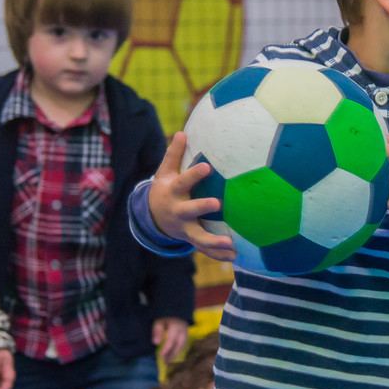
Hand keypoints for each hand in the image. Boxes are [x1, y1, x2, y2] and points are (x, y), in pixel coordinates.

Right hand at [149, 132, 235, 261]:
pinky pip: (204, 249)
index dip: (194, 175)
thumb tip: (182, 132)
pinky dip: (218, 254)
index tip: (207, 166)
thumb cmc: (166, 187)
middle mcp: (178, 211)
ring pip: (198, 236)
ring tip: (230, 243)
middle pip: (189, 210)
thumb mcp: (166, 172)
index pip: (183, 181)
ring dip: (213, 241)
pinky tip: (235, 256)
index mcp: (173, 192)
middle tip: (218, 203)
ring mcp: (184, 228)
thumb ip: (174, 154)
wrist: (153, 217)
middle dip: (202, 207)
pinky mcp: (191, 238)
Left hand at [152, 318, 188, 361]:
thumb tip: (156, 343)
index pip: (171, 340)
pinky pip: (183, 344)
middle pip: (178, 345)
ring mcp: (186, 333)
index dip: (166, 348)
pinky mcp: (186, 335)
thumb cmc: (164, 318)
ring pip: (182, 345)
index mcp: (175, 326)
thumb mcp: (158, 322)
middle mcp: (182, 330)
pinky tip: (173, 354)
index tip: (161, 356)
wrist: (174, 311)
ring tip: (168, 360)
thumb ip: (157, 331)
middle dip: (172, 354)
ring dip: (175, 354)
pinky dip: (178, 350)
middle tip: (166, 362)